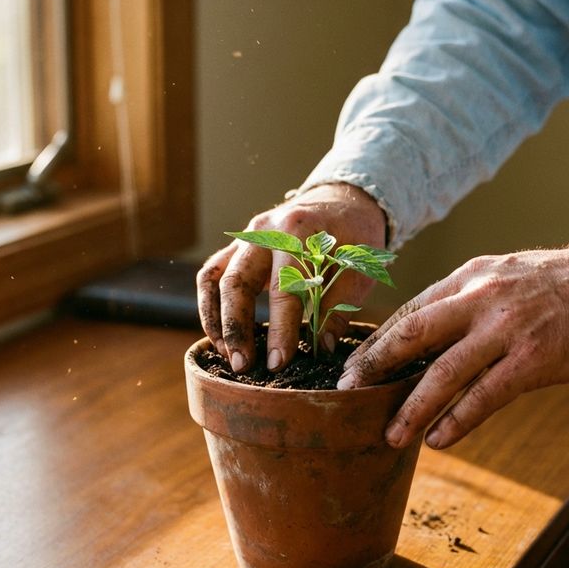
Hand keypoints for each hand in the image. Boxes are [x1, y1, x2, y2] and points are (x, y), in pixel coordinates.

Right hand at [196, 183, 386, 372]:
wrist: (341, 201)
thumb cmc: (354, 235)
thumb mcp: (359, 266)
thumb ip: (339, 305)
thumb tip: (322, 347)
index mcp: (299, 230)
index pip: (284, 286)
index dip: (280, 328)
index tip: (279, 362)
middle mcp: (264, 230)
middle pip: (238, 281)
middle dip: (237, 328)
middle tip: (244, 366)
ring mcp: (245, 237)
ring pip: (215, 279)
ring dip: (216, 321)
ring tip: (227, 356)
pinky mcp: (237, 248)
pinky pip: (211, 276)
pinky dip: (209, 306)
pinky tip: (220, 337)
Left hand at [337, 244, 568, 448]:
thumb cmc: (567, 285)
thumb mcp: (508, 276)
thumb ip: (470, 300)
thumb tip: (431, 332)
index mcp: (471, 277)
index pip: (410, 312)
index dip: (378, 342)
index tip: (353, 366)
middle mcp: (480, 298)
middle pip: (411, 336)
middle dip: (374, 368)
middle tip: (346, 396)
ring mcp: (506, 329)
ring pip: (442, 373)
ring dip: (411, 409)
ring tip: (390, 436)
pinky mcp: (533, 359)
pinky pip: (485, 396)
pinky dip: (458, 420)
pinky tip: (439, 439)